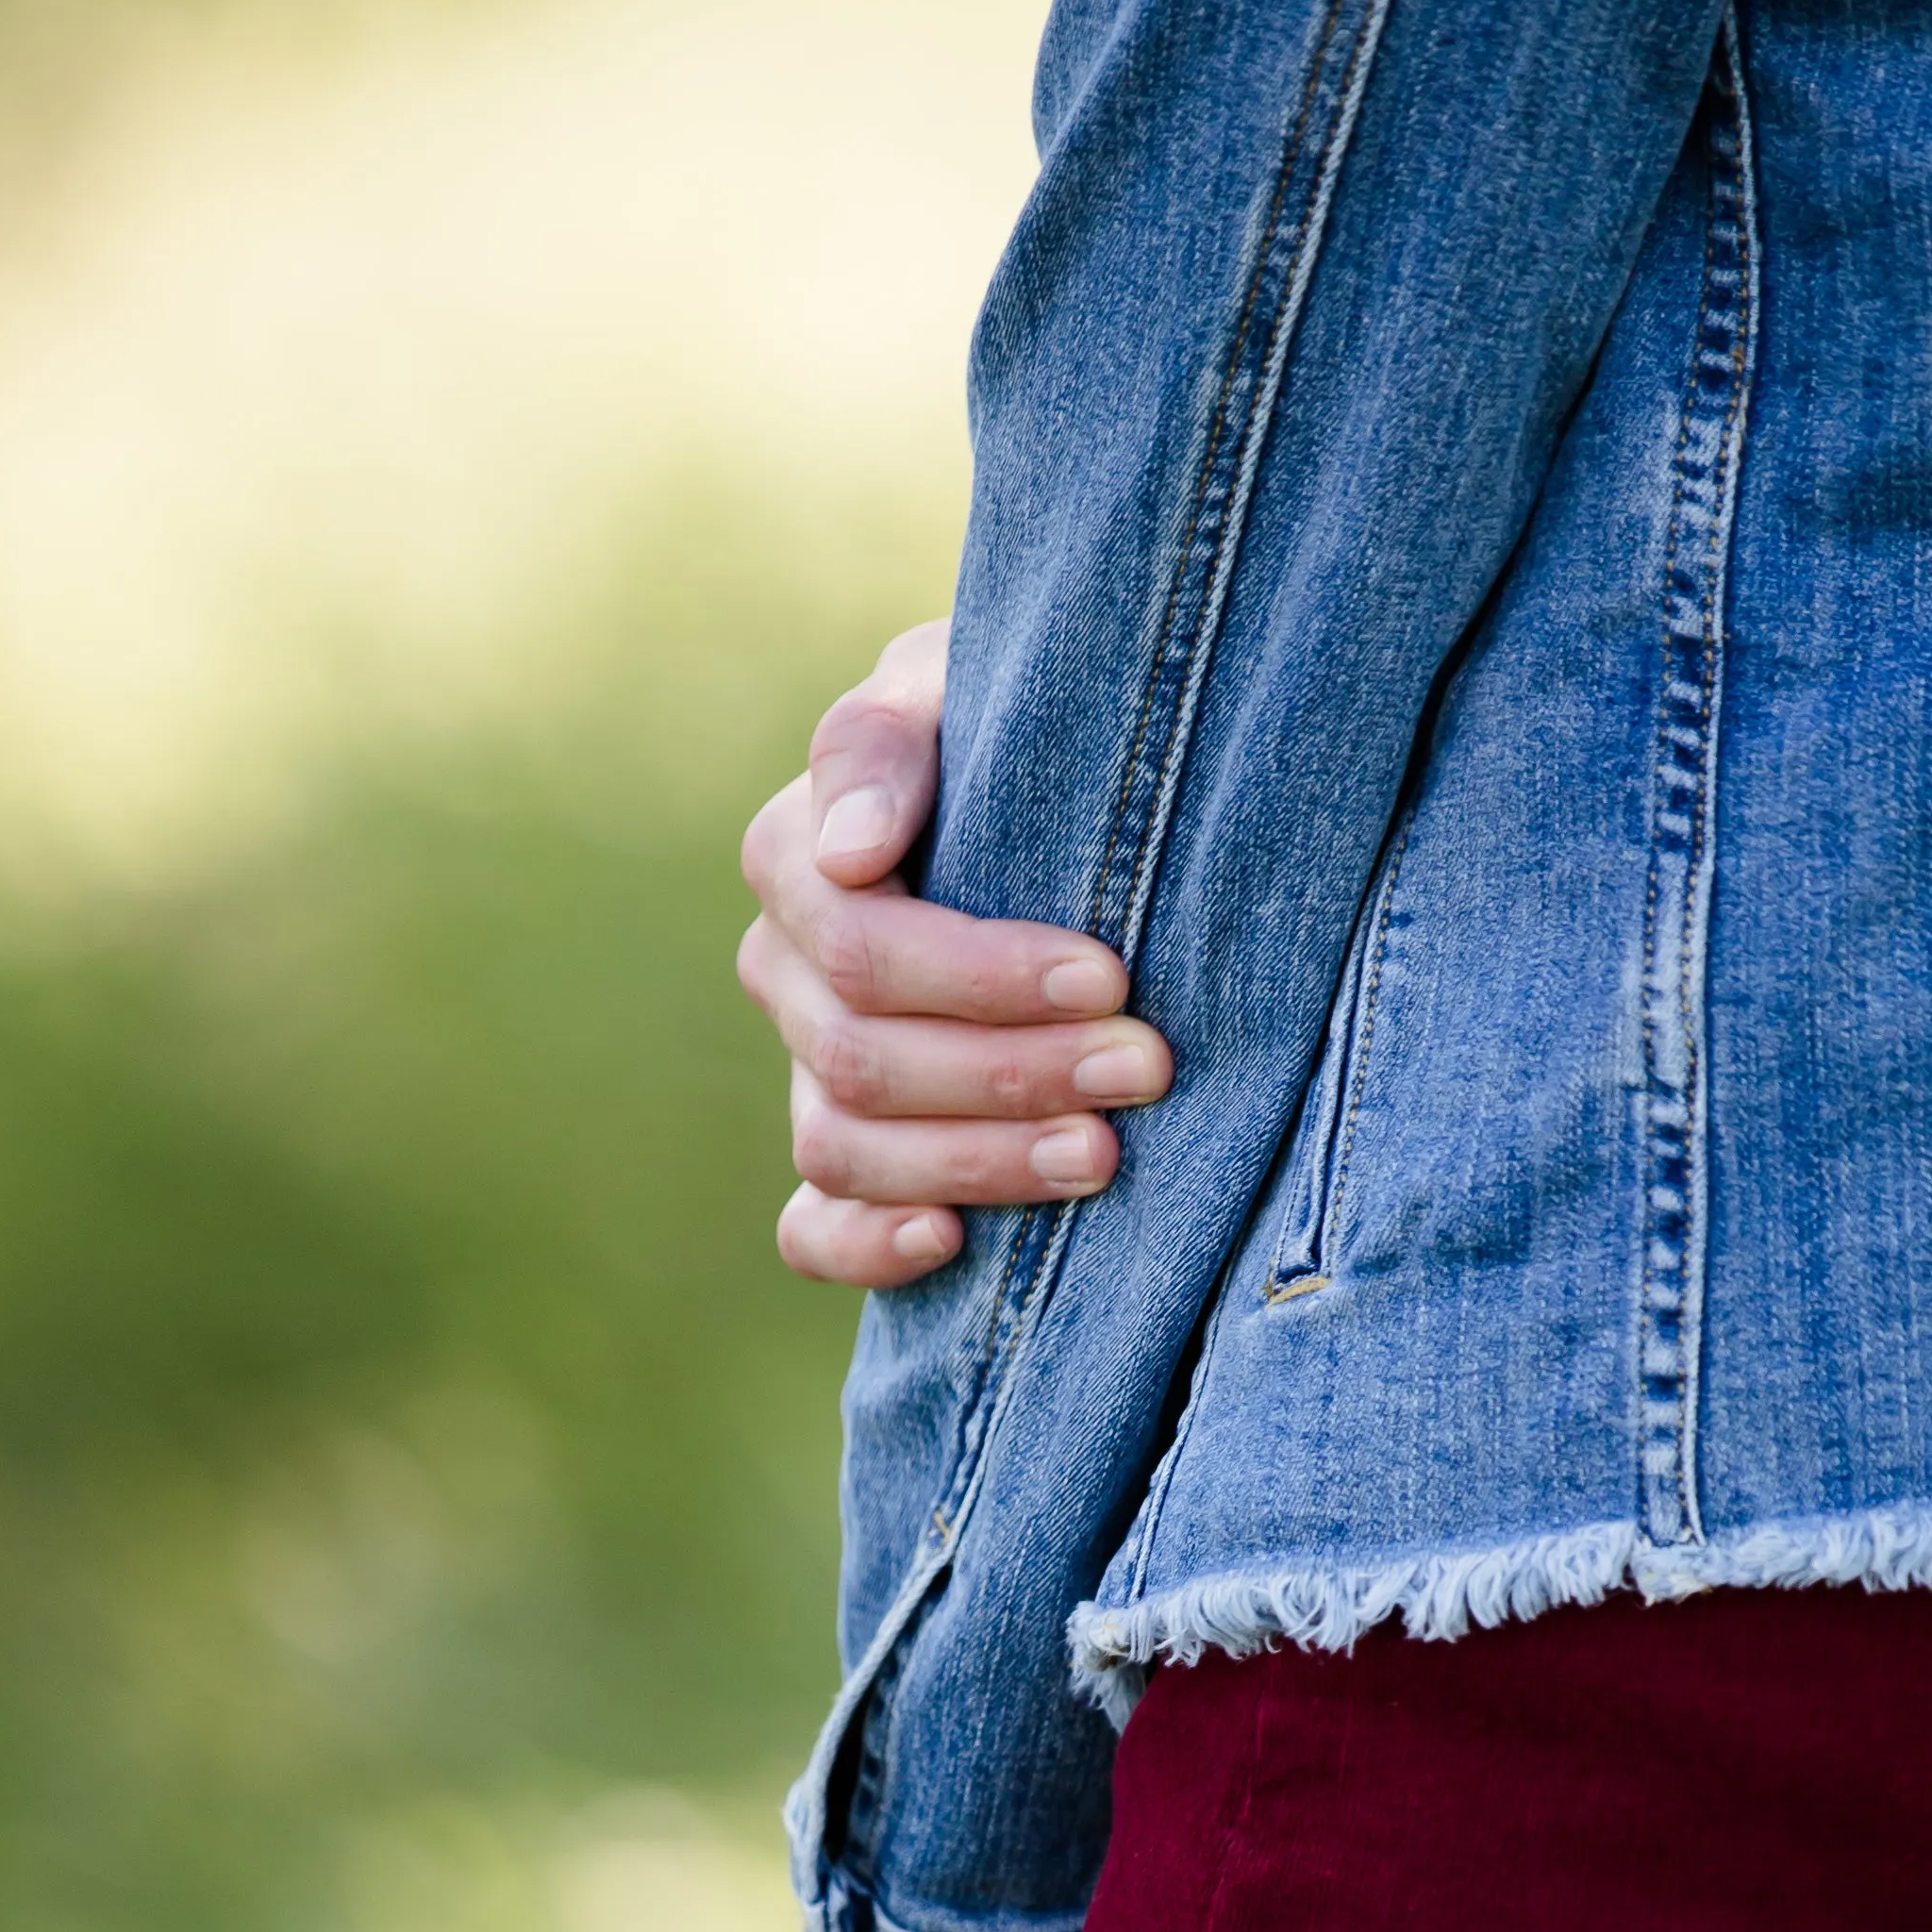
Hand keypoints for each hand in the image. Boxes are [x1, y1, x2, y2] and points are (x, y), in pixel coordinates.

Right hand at [741, 619, 1176, 1288]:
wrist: (1069, 790)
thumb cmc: (1026, 721)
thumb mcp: (964, 684)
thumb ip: (887, 744)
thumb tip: (851, 853)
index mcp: (801, 857)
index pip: (858, 944)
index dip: (979, 976)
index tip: (1109, 977)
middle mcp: (785, 969)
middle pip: (859, 1056)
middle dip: (1009, 1074)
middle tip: (1146, 1070)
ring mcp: (808, 1067)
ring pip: (841, 1146)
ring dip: (973, 1164)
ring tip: (1101, 1158)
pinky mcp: (847, 1152)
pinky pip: (809, 1227)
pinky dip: (864, 1247)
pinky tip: (950, 1241)